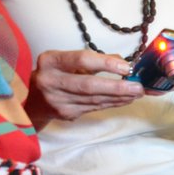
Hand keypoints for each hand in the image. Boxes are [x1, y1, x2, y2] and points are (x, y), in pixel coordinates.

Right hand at [26, 49, 143, 127]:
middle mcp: (51, 81)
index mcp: (50, 61)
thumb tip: (122, 62)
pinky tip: (125, 100)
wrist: (35, 99)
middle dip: (117, 87)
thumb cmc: (56, 74)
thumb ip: (92, 60)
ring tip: (136, 93)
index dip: (106, 64)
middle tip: (138, 87)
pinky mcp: (67, 114)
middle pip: (89, 85)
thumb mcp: (66, 61)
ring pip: (95, 100)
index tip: (126, 67)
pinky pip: (95, 108)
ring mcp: (58, 100)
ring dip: (119, 97)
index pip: (81, 60)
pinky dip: (112, 103)